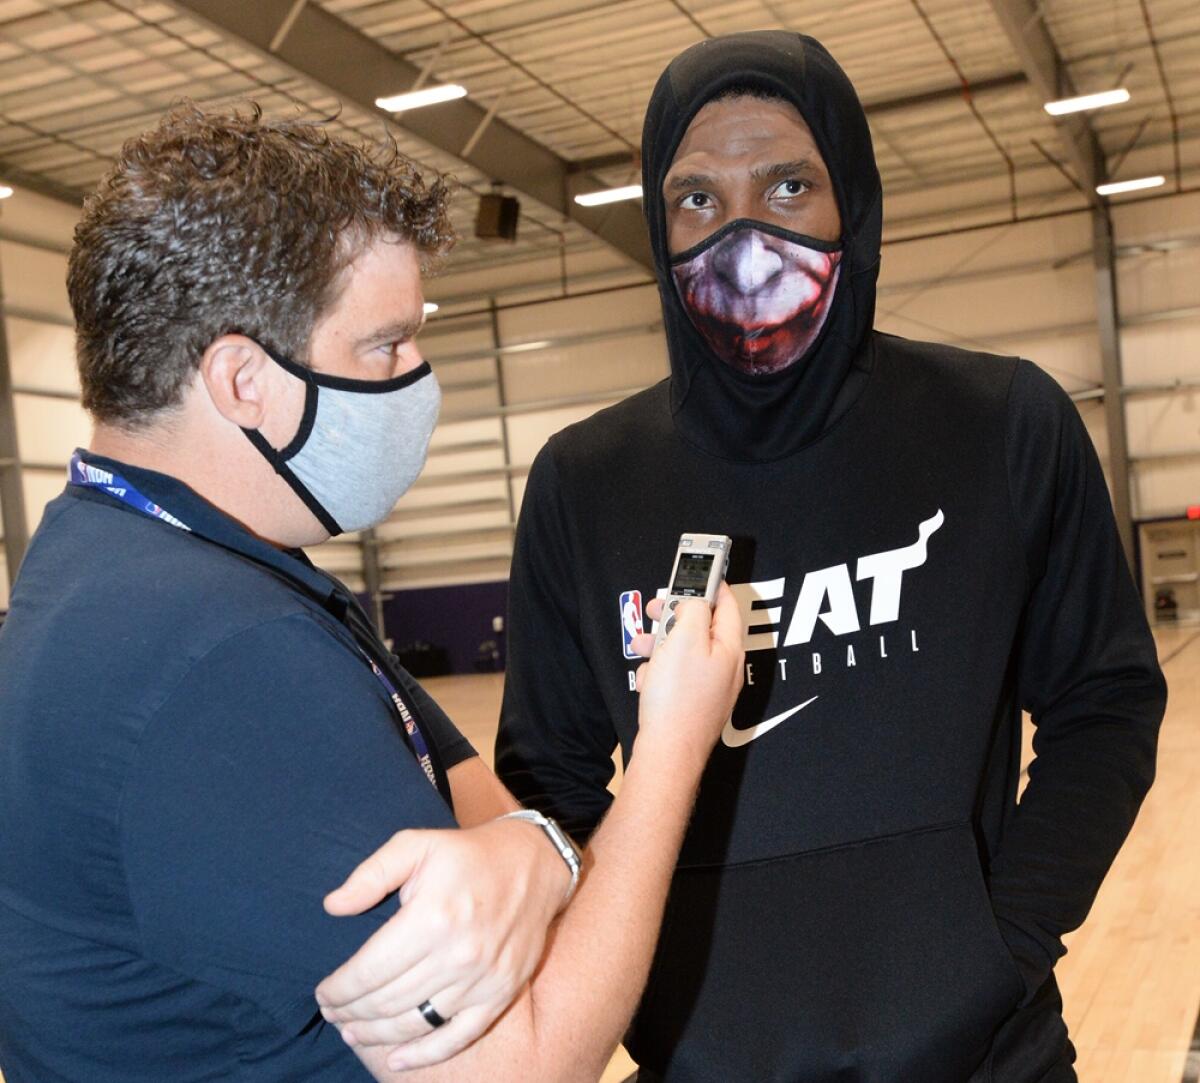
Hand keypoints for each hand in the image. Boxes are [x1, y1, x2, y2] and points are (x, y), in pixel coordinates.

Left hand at [315, 816, 567, 1068]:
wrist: (535, 864)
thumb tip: (332, 906)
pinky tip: (396, 1060)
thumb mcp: (416, 845)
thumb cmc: (466, 854)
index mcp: (433, 917)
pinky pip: (457, 1037)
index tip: (322, 992)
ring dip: (376, 1034)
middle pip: (388, 1000)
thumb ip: (372, 874)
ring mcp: (482, 979)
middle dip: (351, 1011)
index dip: (339, 988)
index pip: (370, 970)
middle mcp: (458, 954)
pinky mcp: (501, 993)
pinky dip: (424, 1054)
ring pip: (415, 1023)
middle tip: (332, 1012)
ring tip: (352, 1031)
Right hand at [632, 583, 743, 768]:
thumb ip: (693, 610)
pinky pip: (678, 675)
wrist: (668, 751)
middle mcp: (726, 667)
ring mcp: (711, 687)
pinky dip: (661, 671)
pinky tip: (650, 679)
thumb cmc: (678, 699)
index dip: (711, 584)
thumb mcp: (685, 638)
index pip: (727, 604)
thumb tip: (694, 602)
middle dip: (675, 617)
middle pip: (703, 627)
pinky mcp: (694, 703)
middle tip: (656, 610)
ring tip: (644, 646)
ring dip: (662, 644)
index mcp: (730, 647)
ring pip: (686, 651)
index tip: (698, 571)